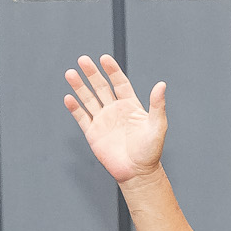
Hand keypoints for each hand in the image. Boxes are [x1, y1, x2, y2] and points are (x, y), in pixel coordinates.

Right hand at [63, 56, 166, 183]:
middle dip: (92, 74)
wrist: (138, 172)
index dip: (112, 71)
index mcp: (131, 106)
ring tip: (71, 73)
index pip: (119, 83)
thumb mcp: (157, 125)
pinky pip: (82, 117)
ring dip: (79, 87)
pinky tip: (69, 97)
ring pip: (88, 100)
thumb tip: (162, 84)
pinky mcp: (93, 133)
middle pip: (101, 87)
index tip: (104, 58)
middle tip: (83, 59)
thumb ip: (157, 105)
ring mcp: (103, 121)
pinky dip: (75, 108)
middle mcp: (115, 111)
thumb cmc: (150, 151)